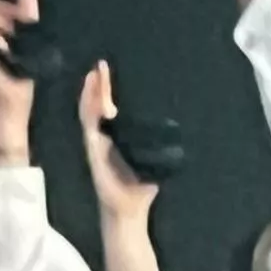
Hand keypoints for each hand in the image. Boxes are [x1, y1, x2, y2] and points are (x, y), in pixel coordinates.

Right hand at [79, 59, 156, 216]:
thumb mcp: (153, 157)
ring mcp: (95, 141)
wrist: (129, 206)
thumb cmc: (142, 185)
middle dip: (98, 85)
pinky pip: (87, 124)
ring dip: (91, 92)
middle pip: (97, 104)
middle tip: (101, 64)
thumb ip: (160, 143)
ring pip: (89, 110)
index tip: (108, 73)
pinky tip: (93, 97)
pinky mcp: (92, 148)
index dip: (107, 91)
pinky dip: (88, 109)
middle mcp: (103, 136)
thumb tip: (182, 130)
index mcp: (116, 136)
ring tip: (94, 73)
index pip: (109, 108)